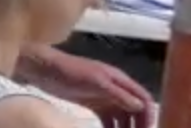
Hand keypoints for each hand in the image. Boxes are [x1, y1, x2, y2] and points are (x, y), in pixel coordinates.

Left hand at [18, 42, 153, 126]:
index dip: (149, 115)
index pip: (143, 99)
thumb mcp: (95, 81)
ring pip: (122, 117)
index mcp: (119, 80)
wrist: (41, 68)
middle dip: (138, 126)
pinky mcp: (91, 103)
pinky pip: (108, 120)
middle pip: (135, 111)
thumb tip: (141, 106)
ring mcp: (103, 96)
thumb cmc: (69, 71)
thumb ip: (117, 93)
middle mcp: (115, 89)